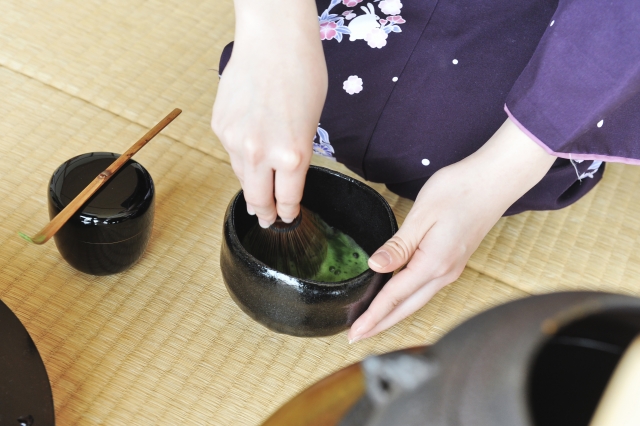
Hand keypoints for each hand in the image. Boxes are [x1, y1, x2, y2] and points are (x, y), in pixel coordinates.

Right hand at [212, 0, 326, 226]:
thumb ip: (297, 156)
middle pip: (258, 200)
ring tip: (257, 196)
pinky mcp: (219, 127)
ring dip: (251, 187)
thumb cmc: (302, 74)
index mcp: (292, 156)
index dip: (288, 213)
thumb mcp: (311, 123)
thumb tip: (284, 176)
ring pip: (242, 178)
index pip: (287, 200)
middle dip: (266, 214)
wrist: (272, 41)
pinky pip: (231, 153)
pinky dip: (241, 158)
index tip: (288, 218)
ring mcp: (235, 141)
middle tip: (268, 220)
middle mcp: (261, 154)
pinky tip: (249, 153)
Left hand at [348, 118, 556, 342]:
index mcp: (434, 263)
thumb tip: (376, 267)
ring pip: (417, 300)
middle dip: (381, 325)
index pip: (395, 297)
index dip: (373, 316)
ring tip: (372, 323)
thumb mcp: (422, 215)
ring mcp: (451, 269)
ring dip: (393, 314)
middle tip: (356, 338)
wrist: (495, 180)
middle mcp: (444, 273)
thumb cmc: (459, 190)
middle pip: (407, 308)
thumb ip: (399, 245)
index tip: (354, 333)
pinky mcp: (453, 261)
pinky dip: (407, 300)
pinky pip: (425, 289)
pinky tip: (396, 298)